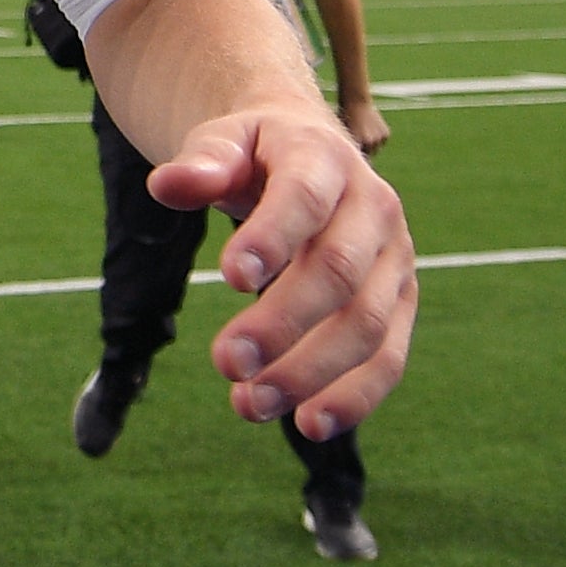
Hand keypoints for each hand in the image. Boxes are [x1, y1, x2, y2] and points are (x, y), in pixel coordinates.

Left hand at [148, 104, 414, 440]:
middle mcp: (373, 206)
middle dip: (282, 323)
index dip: (272, 239)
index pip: (305, 199)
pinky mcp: (400, 301)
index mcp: (324, 157)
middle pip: (338, 271)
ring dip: (309, 372)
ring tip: (248, 405)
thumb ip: (202, 164)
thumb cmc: (256, 154)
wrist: (312, 151)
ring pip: (366, 324)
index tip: (229, 277)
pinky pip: (389, 356)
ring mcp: (394, 257)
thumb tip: (166, 184)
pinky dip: (354, 396)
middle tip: (225, 362)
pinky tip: (308, 424)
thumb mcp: (225, 142)